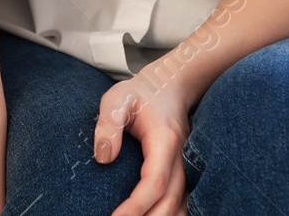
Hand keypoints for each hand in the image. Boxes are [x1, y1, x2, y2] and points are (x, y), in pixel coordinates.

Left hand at [94, 70, 190, 215]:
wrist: (168, 85)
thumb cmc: (139, 93)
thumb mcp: (117, 98)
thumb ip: (108, 124)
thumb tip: (103, 158)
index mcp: (164, 141)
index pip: (154, 182)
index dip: (137, 205)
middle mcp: (179, 158)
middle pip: (171, 201)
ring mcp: (184, 166)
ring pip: (181, 204)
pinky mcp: (181, 171)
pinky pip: (181, 200)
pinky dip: (168, 214)